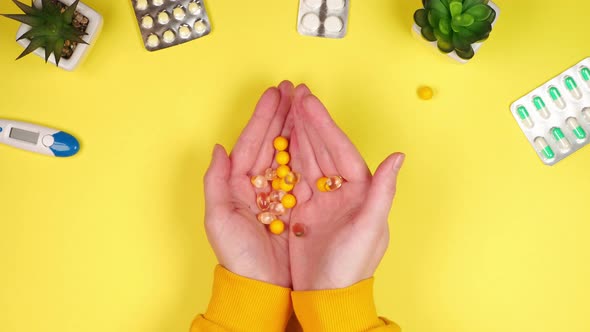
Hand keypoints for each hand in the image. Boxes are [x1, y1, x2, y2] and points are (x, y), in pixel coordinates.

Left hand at [203, 81, 294, 287]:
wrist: (261, 286)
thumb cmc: (237, 255)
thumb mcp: (218, 218)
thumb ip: (215, 181)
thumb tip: (219, 149)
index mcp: (236, 183)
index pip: (250, 142)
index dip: (263, 118)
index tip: (275, 95)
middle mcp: (256, 184)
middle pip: (270, 141)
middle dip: (281, 115)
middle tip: (293, 90)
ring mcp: (276, 192)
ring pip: (286, 152)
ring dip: (295, 128)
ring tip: (304, 104)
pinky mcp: (294, 204)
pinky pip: (300, 173)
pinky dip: (307, 153)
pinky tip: (314, 136)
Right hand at [288, 85, 404, 290]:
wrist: (327, 295)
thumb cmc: (352, 265)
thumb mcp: (371, 228)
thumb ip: (383, 191)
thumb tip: (398, 156)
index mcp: (360, 189)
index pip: (339, 148)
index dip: (323, 123)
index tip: (307, 100)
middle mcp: (341, 189)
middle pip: (322, 147)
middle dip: (307, 120)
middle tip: (292, 93)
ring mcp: (320, 198)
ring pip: (306, 157)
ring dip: (295, 132)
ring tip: (283, 107)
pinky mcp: (302, 209)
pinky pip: (292, 176)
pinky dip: (284, 157)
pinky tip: (275, 141)